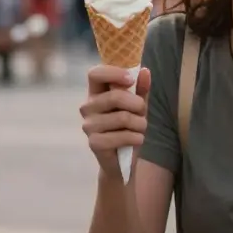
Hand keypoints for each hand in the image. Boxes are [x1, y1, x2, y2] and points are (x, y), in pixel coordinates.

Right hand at [79, 65, 150, 179]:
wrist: (122, 161)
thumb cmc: (129, 128)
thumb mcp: (138, 107)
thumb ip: (141, 89)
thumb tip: (145, 71)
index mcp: (95, 94)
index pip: (95, 74)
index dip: (113, 73)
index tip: (131, 80)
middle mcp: (87, 107)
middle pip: (115, 96)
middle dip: (137, 104)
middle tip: (142, 113)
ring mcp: (88, 126)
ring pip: (123, 117)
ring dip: (140, 124)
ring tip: (140, 129)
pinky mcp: (94, 143)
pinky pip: (122, 135)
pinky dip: (137, 137)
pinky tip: (137, 140)